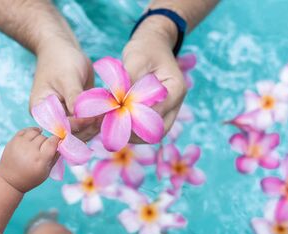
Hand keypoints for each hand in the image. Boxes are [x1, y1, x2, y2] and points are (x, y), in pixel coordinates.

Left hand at [0, 127, 59, 192]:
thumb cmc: (31, 178)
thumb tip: (61, 144)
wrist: (10, 180)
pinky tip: (34, 135)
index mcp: (40, 160)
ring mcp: (20, 145)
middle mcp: (30, 151)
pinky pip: (25, 130)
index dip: (57, 140)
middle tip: (45, 148)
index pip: (52, 142)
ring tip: (38, 142)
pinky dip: (31, 131)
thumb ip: (55, 158)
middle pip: (44, 137)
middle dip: (47, 141)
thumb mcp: (46, 172)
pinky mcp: (13, 141)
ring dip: (39, 135)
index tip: (57, 141)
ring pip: (35, 132)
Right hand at [29, 42, 99, 140]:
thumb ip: (74, 98)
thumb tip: (83, 117)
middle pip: (71, 134)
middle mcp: (52, 118)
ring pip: (82, 132)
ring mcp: (65, 117)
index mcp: (42, 110)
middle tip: (106, 116)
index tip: (95, 117)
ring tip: (108, 114)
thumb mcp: (67, 77)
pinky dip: (98, 122)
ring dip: (95, 126)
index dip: (79, 124)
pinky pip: (87, 125)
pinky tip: (108, 113)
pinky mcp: (76, 115)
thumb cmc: (61, 59)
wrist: (62, 49)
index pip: (60, 126)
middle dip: (89, 127)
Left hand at [122, 16, 186, 141]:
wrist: (153, 44)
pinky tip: (116, 124)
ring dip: (132, 135)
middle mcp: (176, 103)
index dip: (135, 116)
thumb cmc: (145, 49)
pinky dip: (132, 131)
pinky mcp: (159, 114)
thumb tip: (116, 103)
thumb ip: (128, 81)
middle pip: (159, 130)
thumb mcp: (136, 59)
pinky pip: (148, 131)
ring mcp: (169, 110)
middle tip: (111, 126)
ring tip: (111, 126)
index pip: (157, 112)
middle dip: (134, 132)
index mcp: (176, 88)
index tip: (115, 113)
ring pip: (153, 134)